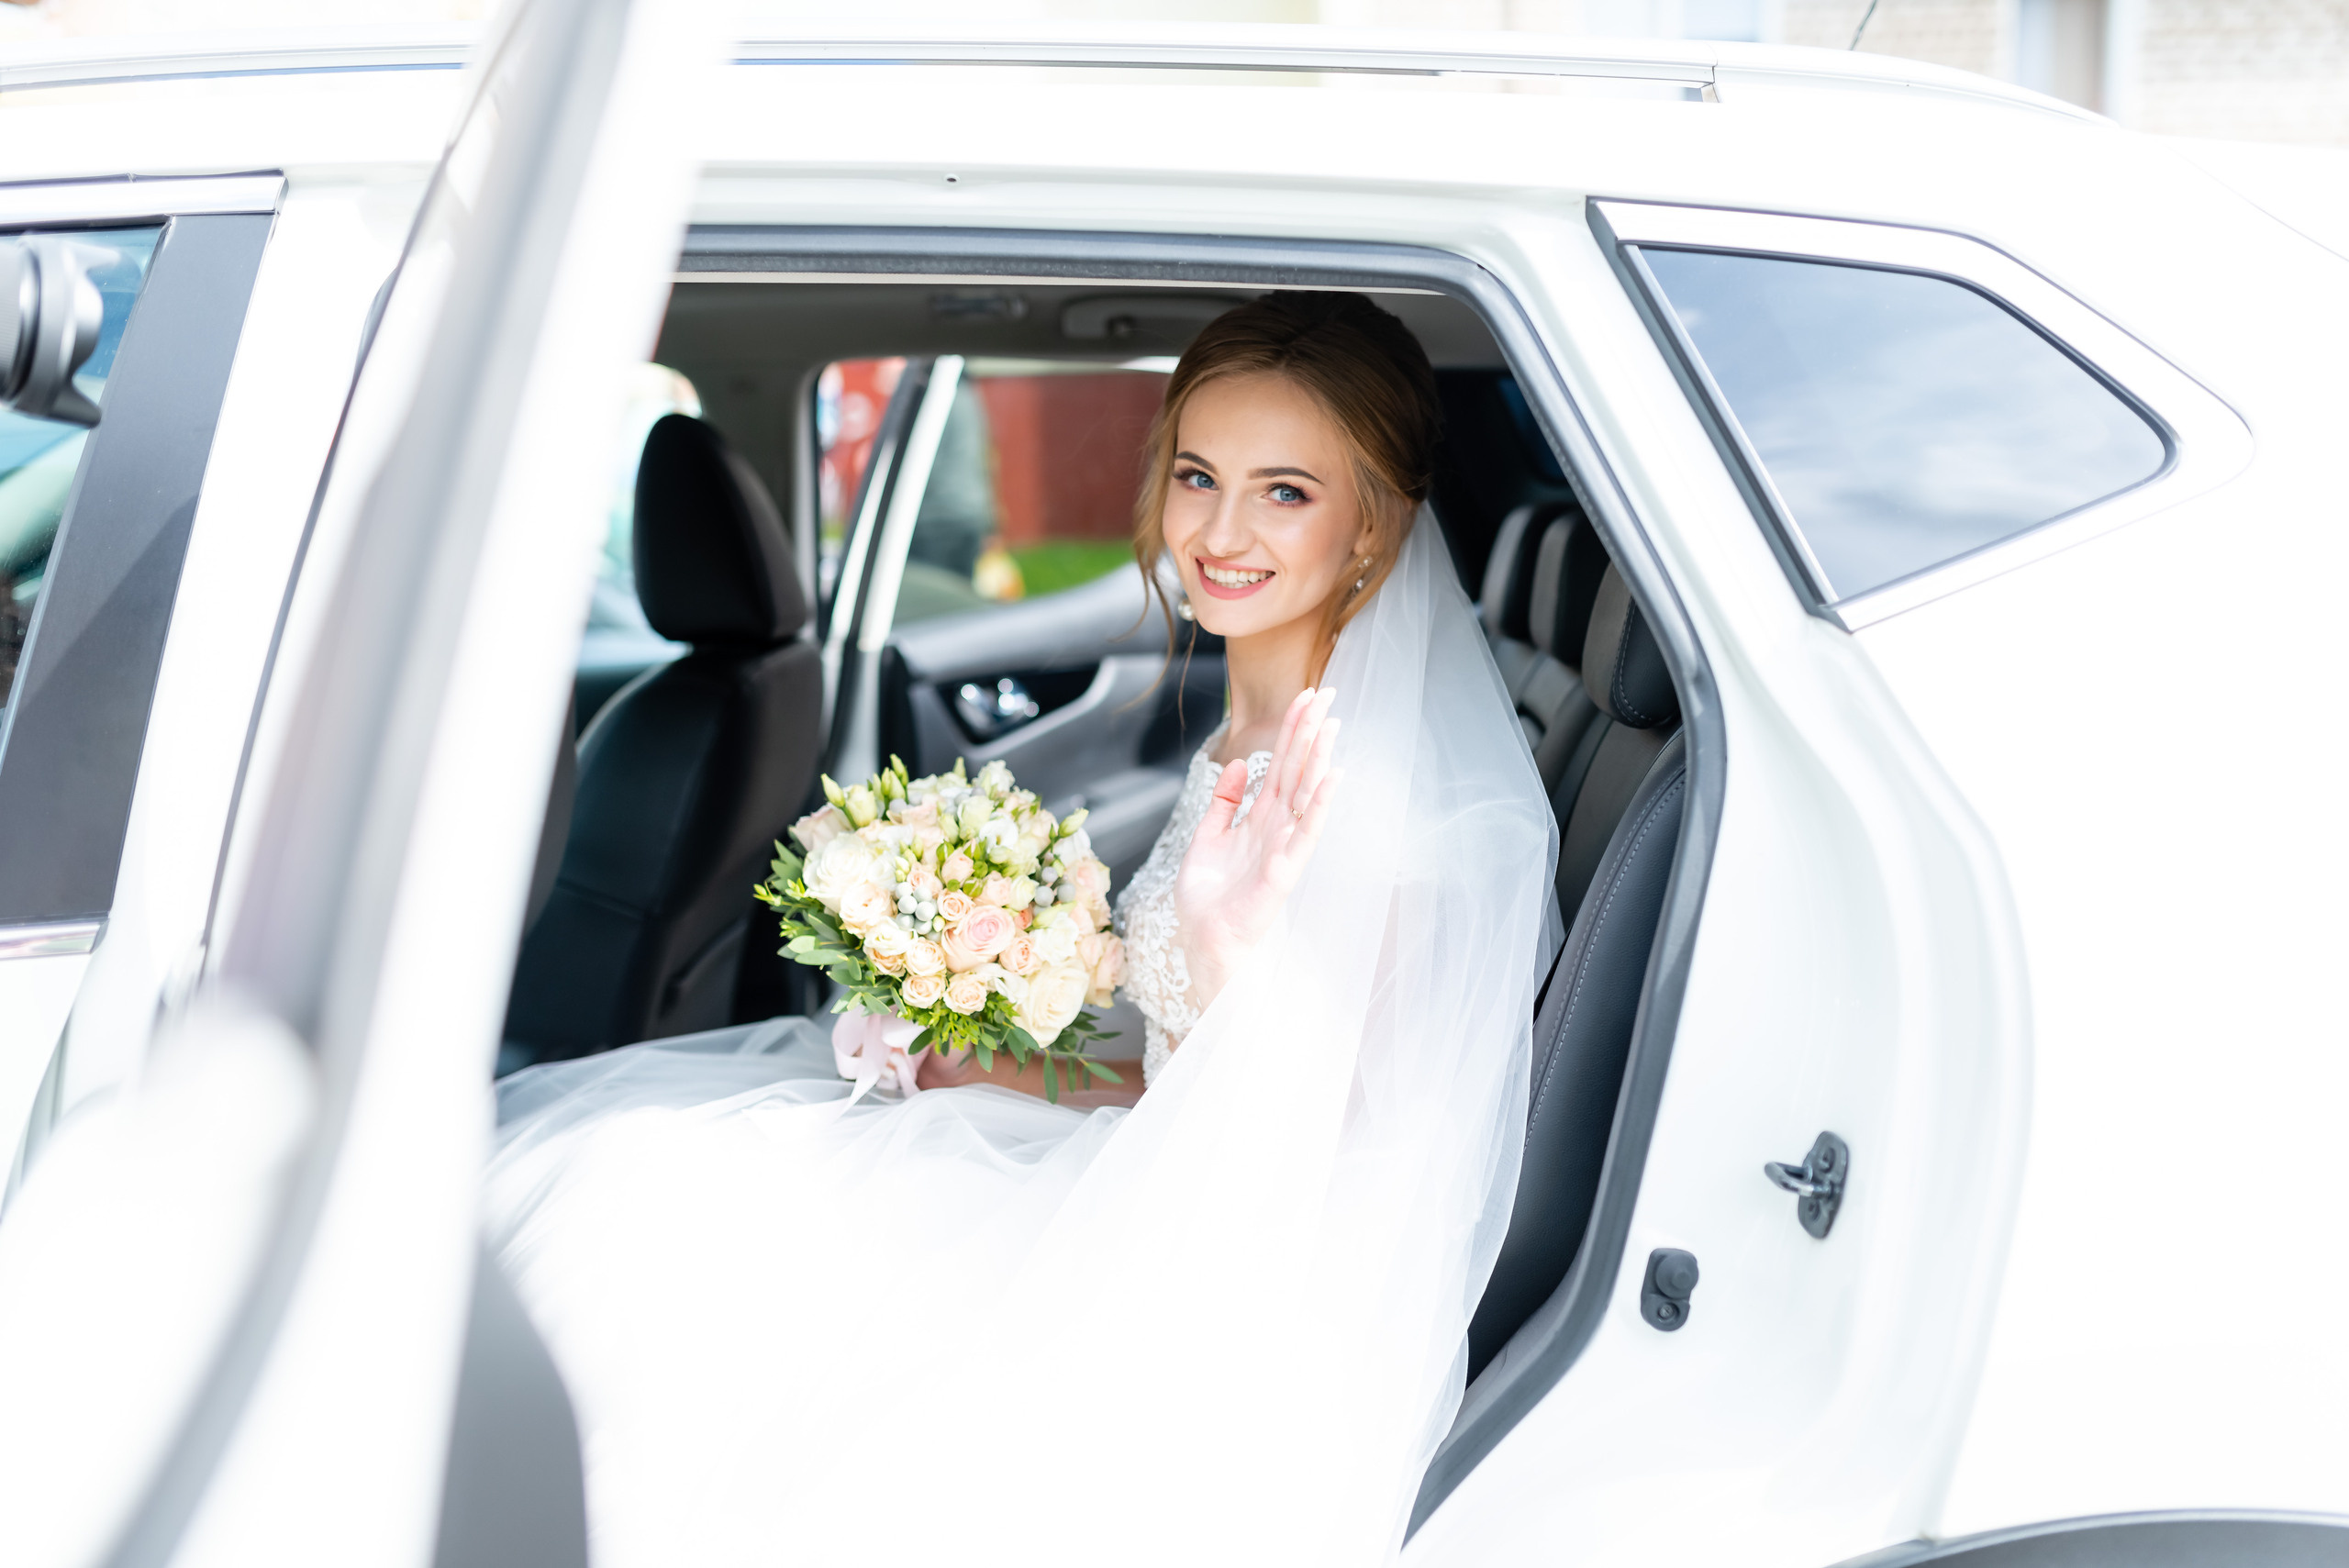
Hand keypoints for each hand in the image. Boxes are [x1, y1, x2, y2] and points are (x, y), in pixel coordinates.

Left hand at [1173, 687, 1341, 1013]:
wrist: (1203, 942)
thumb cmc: (1208, 899)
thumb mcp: (1207, 838)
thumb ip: (1223, 802)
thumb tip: (1235, 765)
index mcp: (1259, 817)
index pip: (1280, 763)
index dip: (1292, 729)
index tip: (1307, 696)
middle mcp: (1277, 827)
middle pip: (1297, 769)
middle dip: (1311, 730)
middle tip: (1328, 692)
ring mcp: (1284, 846)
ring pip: (1306, 793)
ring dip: (1319, 757)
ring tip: (1332, 723)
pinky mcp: (1284, 870)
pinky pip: (1306, 832)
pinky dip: (1321, 804)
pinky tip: (1333, 776)